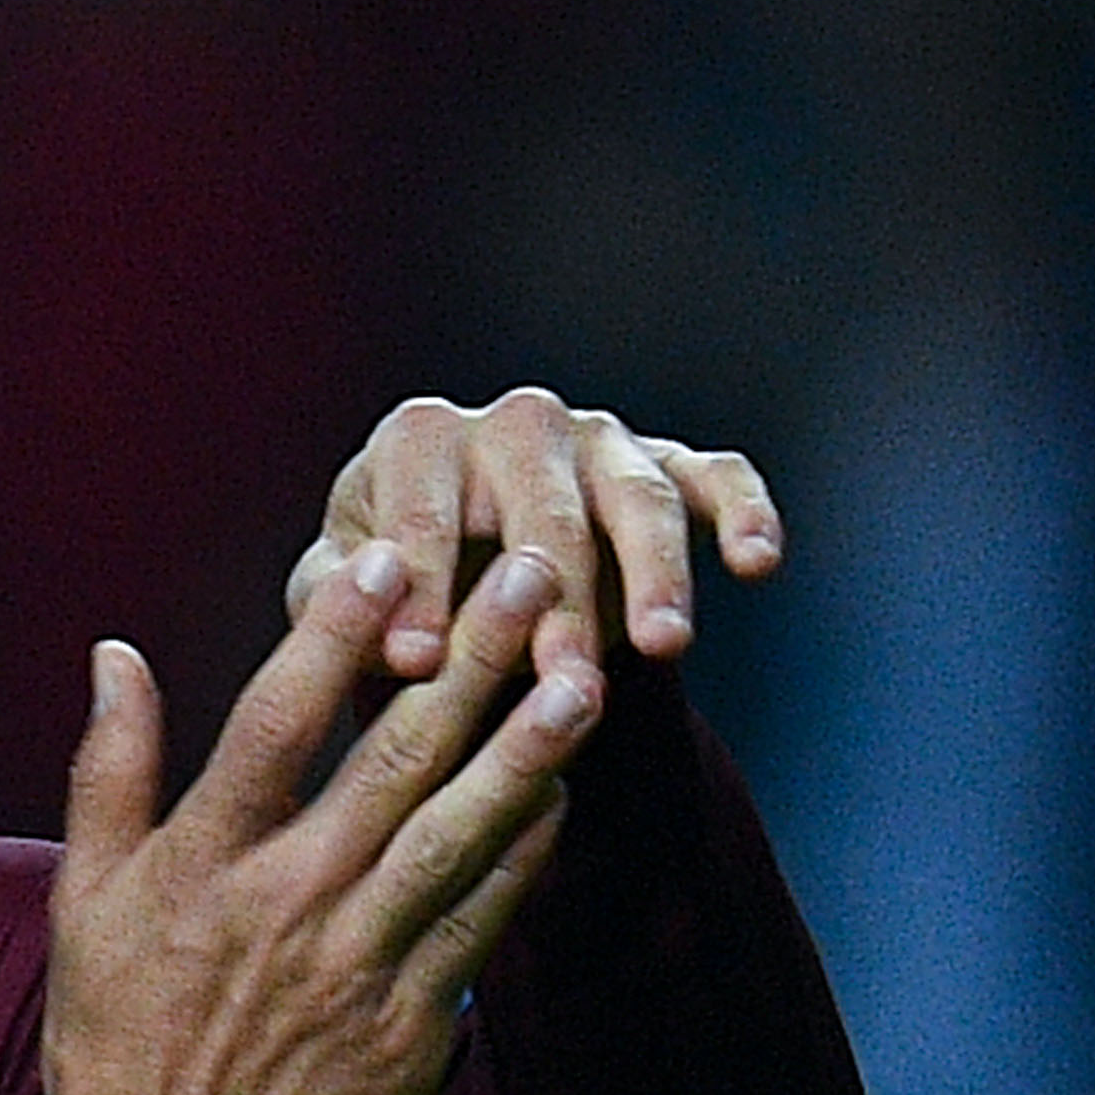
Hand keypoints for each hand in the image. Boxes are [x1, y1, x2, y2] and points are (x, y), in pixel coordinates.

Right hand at [42, 548, 596, 1094]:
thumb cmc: (113, 1048)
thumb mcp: (82, 901)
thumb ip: (109, 770)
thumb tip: (114, 655)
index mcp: (198, 866)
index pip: (272, 725)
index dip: (332, 635)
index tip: (385, 557)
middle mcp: (282, 906)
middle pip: (392, 763)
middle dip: (468, 664)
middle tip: (531, 580)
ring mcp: (355, 970)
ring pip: (458, 837)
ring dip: (526, 753)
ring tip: (582, 679)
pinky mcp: (412, 1031)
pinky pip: (483, 926)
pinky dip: (525, 860)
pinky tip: (561, 802)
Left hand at [292, 388, 782, 692]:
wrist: (454, 562)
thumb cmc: (382, 582)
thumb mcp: (337, 593)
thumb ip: (342, 606)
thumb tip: (390, 638)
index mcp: (417, 439)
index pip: (420, 510)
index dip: (418, 587)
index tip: (417, 663)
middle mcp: (515, 420)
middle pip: (542, 508)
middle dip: (552, 598)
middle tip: (557, 674)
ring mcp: (600, 437)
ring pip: (635, 496)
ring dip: (654, 572)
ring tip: (663, 645)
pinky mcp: (668, 461)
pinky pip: (717, 475)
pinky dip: (743, 511)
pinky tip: (757, 562)